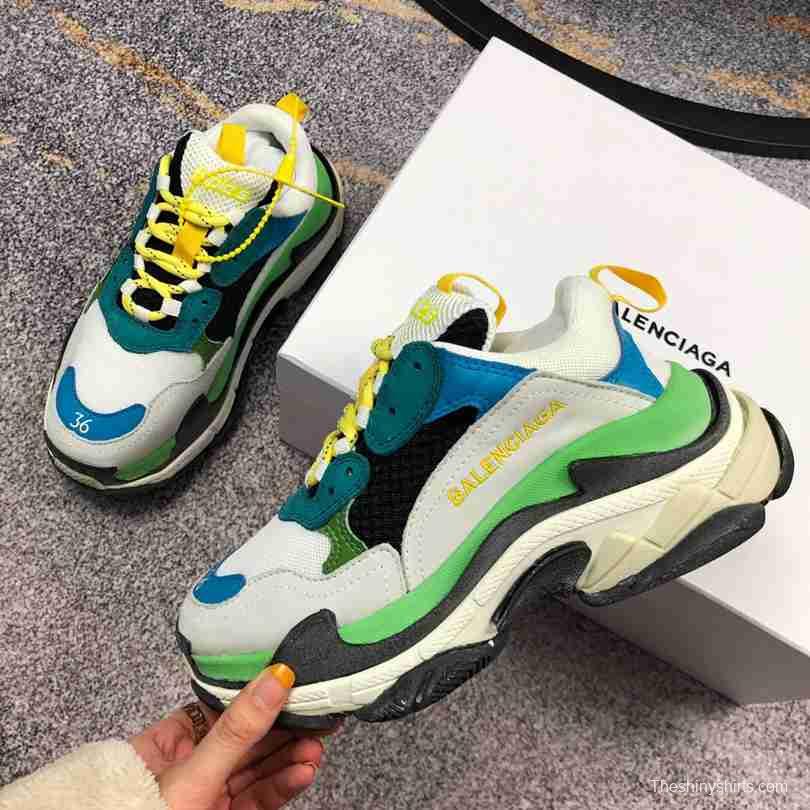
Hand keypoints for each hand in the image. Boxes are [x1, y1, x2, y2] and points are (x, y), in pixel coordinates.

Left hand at [130, 664, 327, 809]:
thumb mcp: (194, 773)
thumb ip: (235, 730)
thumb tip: (273, 680)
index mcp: (169, 742)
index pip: (222, 707)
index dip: (260, 696)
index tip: (292, 686)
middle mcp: (191, 766)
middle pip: (247, 739)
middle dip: (285, 731)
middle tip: (317, 719)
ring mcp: (210, 794)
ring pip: (258, 769)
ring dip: (290, 759)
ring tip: (316, 748)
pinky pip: (259, 797)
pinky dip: (283, 785)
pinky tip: (302, 772)